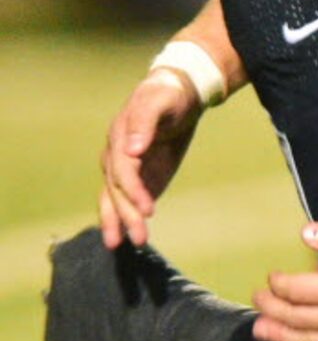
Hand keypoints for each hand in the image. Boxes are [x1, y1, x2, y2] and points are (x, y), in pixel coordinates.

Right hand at [98, 73, 203, 249]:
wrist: (179, 94)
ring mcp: (126, 169)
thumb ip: (144, 122)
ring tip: (121, 246)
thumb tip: (132, 149)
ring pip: (115, 199)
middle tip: (140, 238)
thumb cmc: (168, 95)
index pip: (122, 171)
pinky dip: (126, 218)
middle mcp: (116, 156)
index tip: (148, 209)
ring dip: (118, 222)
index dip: (133, 191)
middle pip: (117, 191)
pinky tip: (128, 237)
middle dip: (126, 215)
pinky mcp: (139, 177)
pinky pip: (127, 200)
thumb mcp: (159, 100)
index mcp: (119, 138)